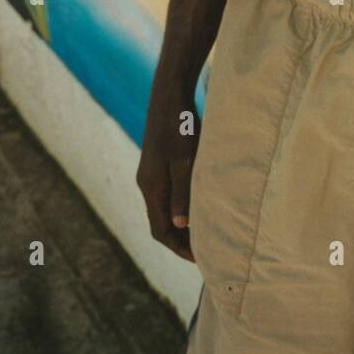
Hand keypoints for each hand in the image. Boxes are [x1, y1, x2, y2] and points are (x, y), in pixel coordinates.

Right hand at [136, 91, 199, 263]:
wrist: (170, 95)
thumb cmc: (180, 127)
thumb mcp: (185, 162)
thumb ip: (183, 193)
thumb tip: (181, 225)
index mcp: (151, 187)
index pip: (160, 230)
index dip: (179, 247)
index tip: (200, 258)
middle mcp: (147, 183)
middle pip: (160, 222)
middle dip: (180, 239)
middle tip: (206, 250)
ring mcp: (152, 173)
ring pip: (164, 208)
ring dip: (182, 222)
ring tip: (206, 231)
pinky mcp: (159, 162)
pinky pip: (168, 194)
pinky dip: (182, 205)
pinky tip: (200, 202)